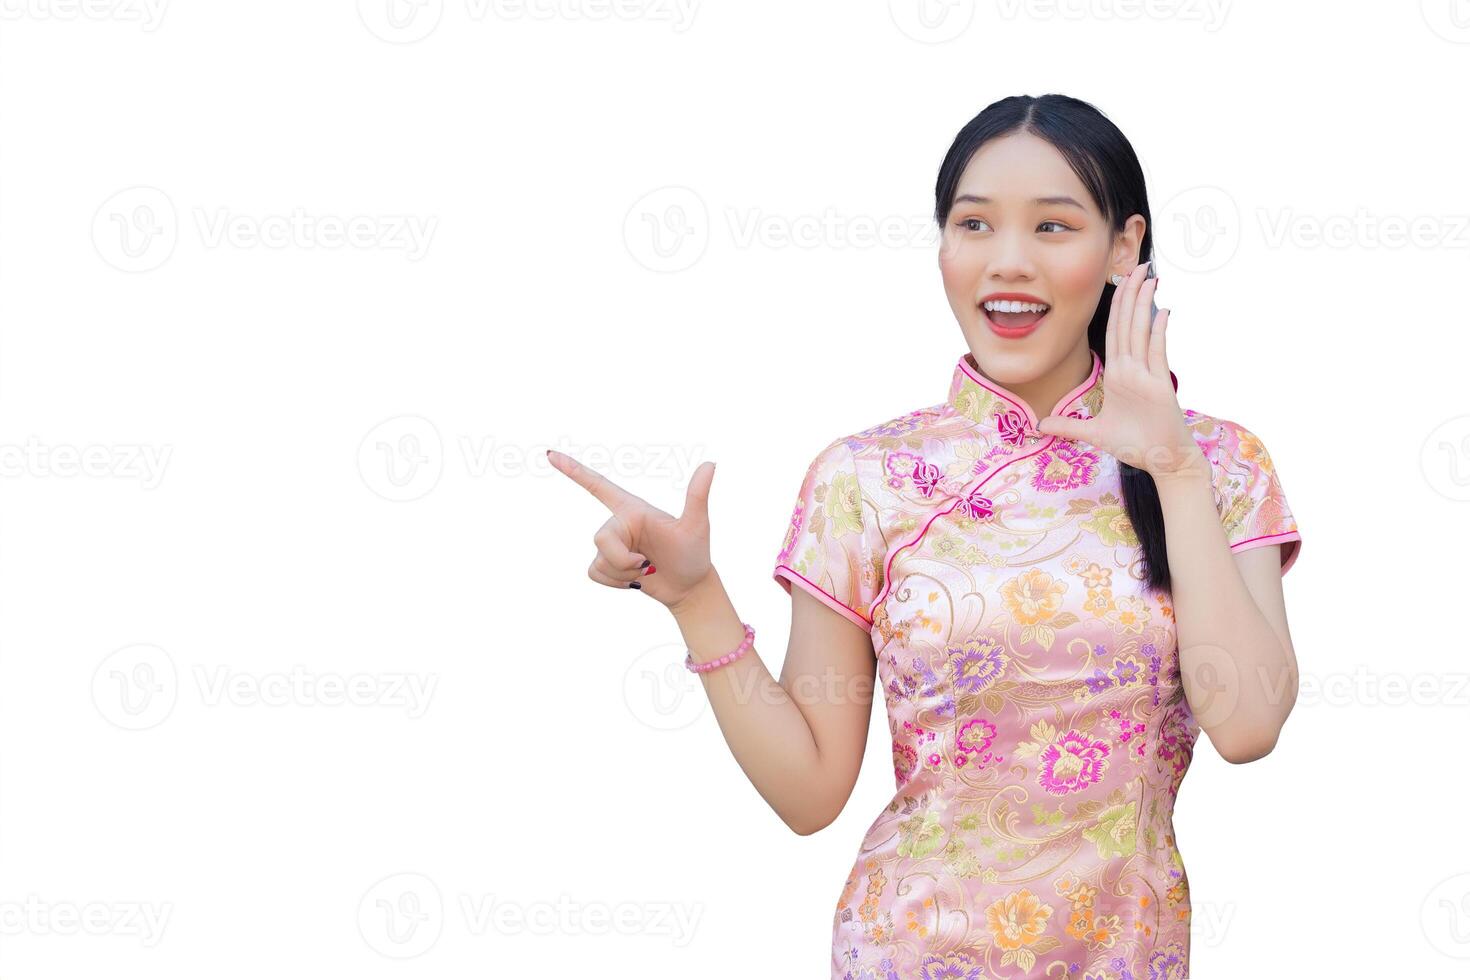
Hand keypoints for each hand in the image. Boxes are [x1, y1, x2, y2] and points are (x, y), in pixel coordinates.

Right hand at [548, 450, 716, 608]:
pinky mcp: (608, 566)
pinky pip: (595, 574)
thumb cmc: (694, 554)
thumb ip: (696, 495)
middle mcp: (619, 524)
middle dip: (623, 560)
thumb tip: (710, 464)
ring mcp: (612, 545)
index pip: (598, 485)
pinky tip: (634, 582)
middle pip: (600, 538)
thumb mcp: (696, 525)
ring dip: (623, 573)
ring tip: (646, 571)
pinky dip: (615, 583)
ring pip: (599, 560)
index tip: (550, 455)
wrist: (690, 588)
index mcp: (633, 509)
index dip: (574, 470)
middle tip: (648, 564)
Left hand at [1035, 262, 1207, 479]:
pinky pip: (1157, 353)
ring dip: (1144, 305)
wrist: (1163, 460)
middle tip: (1137, 265)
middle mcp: (1132, 370)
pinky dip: (1158, 333)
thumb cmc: (1135, 445)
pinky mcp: (1159, 385)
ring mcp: (1147, 376)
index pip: (1114, 334)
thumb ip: (1068, 427)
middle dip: (1131, 295)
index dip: (1115, 308)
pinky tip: (1162, 311)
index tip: (1118, 283)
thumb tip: (1039, 426)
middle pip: (1128, 325)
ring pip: (1142, 332)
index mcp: (1119, 375)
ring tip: (1148, 277)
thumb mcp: (1094, 434)